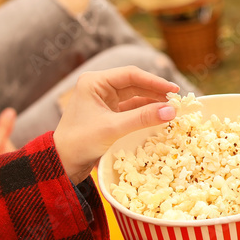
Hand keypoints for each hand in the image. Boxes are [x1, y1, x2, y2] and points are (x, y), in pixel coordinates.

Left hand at [52, 67, 178, 184]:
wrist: (62, 164)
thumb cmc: (80, 142)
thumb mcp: (113, 128)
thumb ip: (142, 118)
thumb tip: (172, 111)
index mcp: (94, 82)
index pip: (131, 75)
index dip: (154, 81)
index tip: (174, 91)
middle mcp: (98, 87)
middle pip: (134, 84)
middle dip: (156, 92)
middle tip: (177, 101)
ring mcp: (103, 100)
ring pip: (134, 96)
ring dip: (152, 102)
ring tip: (172, 109)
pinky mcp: (107, 114)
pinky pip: (131, 108)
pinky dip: (145, 112)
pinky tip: (158, 116)